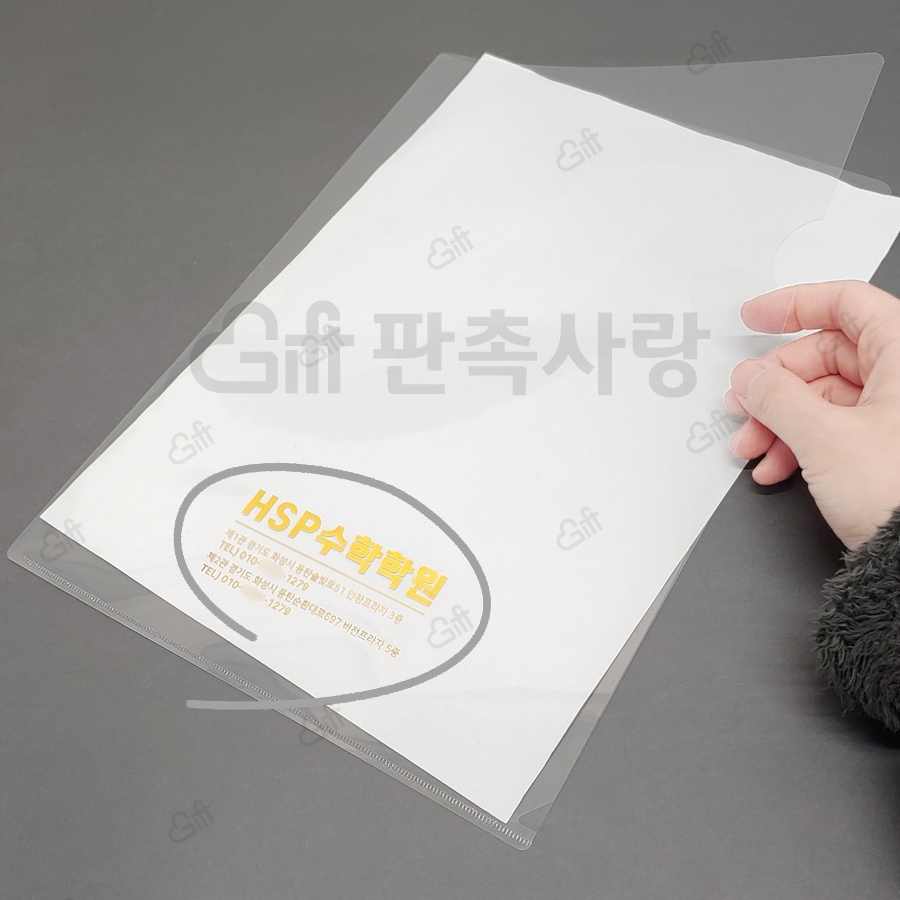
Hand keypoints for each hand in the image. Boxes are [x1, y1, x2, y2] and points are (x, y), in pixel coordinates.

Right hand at [724, 279, 899, 549]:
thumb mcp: (825, 438)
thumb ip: (776, 398)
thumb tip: (750, 378)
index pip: (846, 303)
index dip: (794, 305)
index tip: (754, 318)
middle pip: (825, 357)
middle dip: (775, 386)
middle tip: (743, 405)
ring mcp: (895, 415)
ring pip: (823, 397)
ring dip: (779, 422)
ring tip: (753, 448)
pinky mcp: (885, 447)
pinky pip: (832, 428)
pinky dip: (798, 444)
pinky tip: (777, 467)